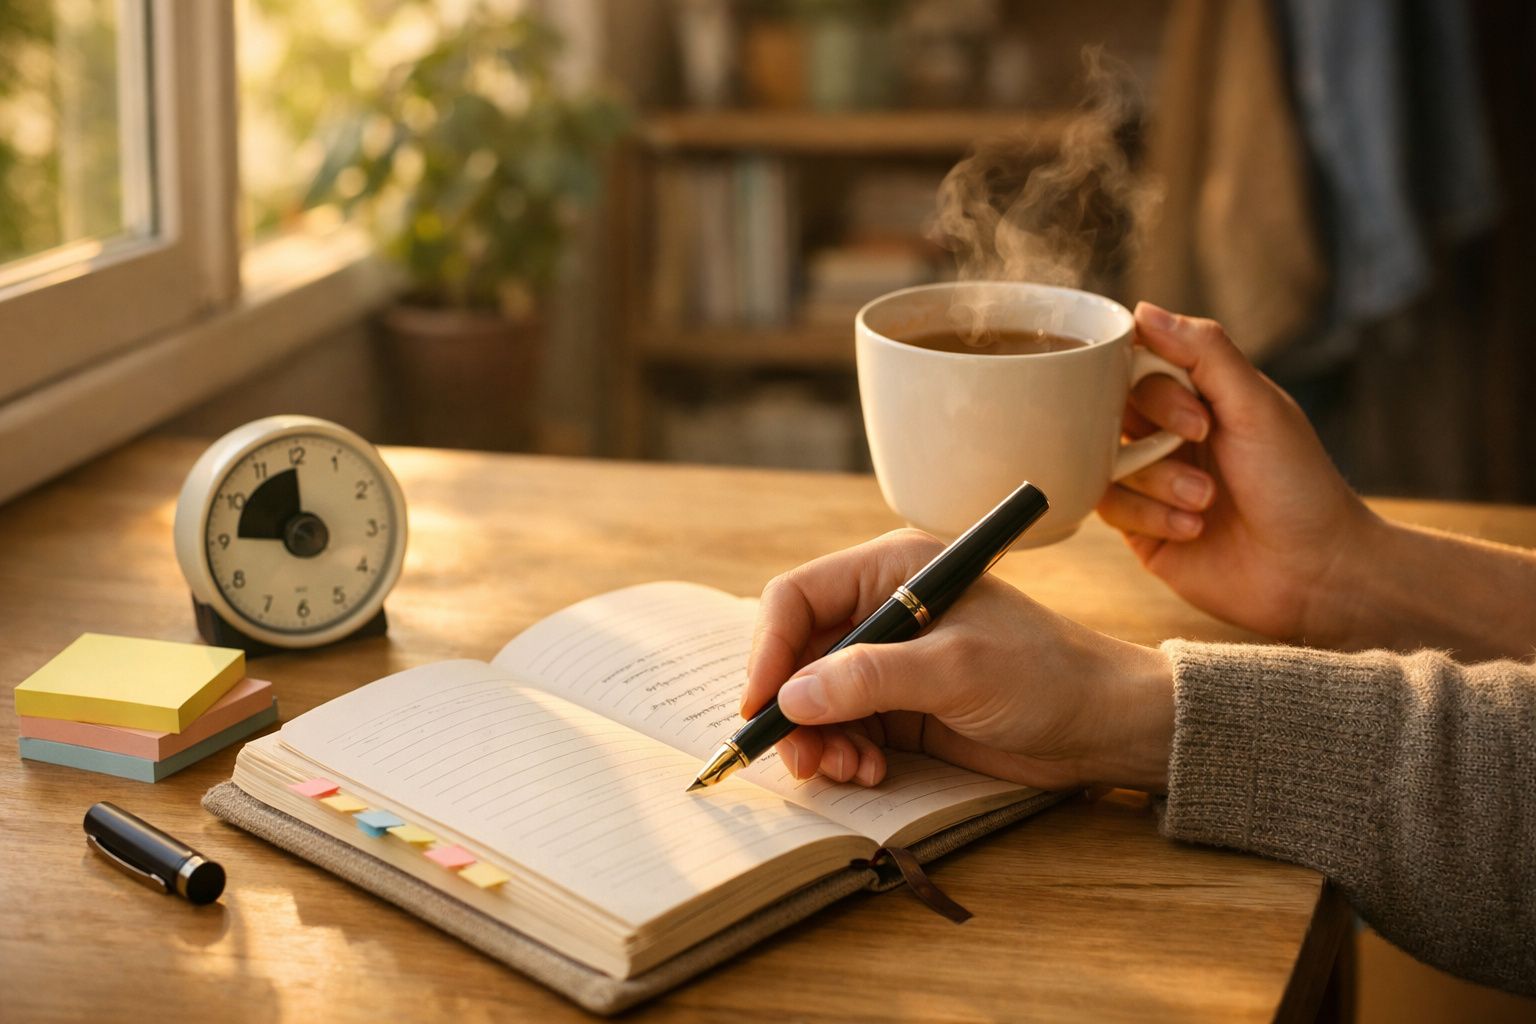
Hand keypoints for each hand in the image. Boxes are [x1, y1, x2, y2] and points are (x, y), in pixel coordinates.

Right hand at [741, 529, 1173, 789]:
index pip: (798, 597)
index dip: (769, 651)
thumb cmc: (1045, 676)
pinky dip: (844, 754)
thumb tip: (791, 696)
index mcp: (893, 569)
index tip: (760, 708)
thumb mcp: (957, 670)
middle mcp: (883, 608)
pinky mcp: (901, 706)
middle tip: (802, 758)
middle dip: (793, 708)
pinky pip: (844, 728)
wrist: (1105, 725)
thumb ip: (871, 679)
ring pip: (815, 698)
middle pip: (798, 653)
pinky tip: (871, 773)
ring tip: (849, 770)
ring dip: (819, 739)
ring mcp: (890, 660)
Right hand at [1097, 303, 1378, 644]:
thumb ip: (1204, 352)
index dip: (1150, 385)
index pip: (1138, 364)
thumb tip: (1142, 310)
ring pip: (1106, 460)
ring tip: (1205, 501)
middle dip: (1155, 431)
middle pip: (1112, 409)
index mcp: (1198, 397)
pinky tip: (1193, 528)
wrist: (1315, 571)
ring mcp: (1151, 481)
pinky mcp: (1141, 528)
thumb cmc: (1299, 484)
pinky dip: (1151, 516)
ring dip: (1157, 480)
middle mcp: (1167, 434)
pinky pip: (1110, 507)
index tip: (1194, 414)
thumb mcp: (1258, 406)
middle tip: (1198, 443)